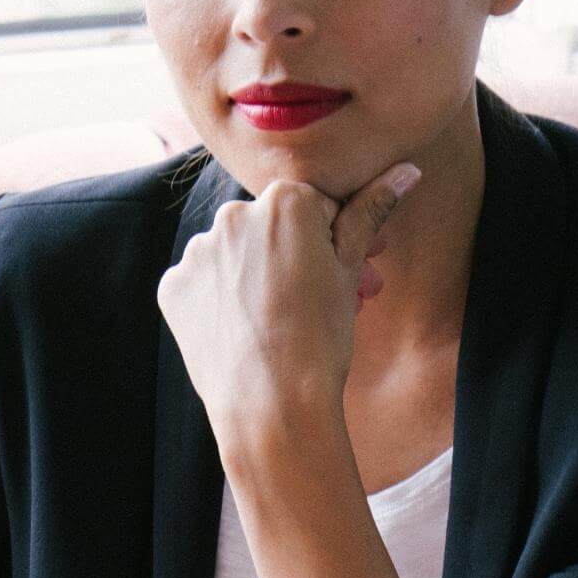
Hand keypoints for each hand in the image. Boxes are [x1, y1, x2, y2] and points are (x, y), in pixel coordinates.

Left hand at [156, 163, 419, 436]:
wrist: (272, 405)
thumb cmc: (320, 338)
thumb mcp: (350, 271)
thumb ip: (369, 213)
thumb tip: (404, 171)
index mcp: (283, 201)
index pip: (315, 207)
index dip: (336, 241)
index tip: (354, 269)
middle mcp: (232, 216)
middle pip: (272, 230)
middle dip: (300, 258)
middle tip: (327, 302)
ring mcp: (197, 252)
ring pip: (236, 256)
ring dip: (259, 277)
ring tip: (285, 322)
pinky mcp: (173, 287)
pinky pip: (203, 284)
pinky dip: (222, 301)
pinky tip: (246, 329)